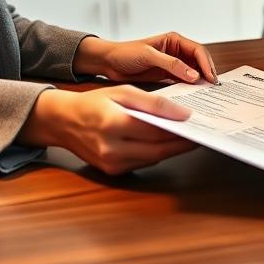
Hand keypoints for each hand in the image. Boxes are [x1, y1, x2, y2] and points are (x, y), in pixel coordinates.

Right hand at [19, 86, 196, 174]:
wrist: (63, 122)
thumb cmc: (92, 103)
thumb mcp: (122, 92)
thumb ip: (153, 103)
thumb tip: (181, 113)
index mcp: (114, 124)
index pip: (157, 130)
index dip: (181, 128)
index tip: (198, 122)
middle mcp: (112, 149)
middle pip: (159, 150)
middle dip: (182, 143)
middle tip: (200, 133)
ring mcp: (112, 164)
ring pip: (153, 158)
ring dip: (172, 149)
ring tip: (188, 136)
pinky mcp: (113, 171)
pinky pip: (143, 162)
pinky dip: (157, 153)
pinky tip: (166, 143)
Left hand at [74, 32, 217, 84]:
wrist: (108, 62)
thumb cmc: (125, 53)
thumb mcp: (149, 56)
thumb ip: (172, 64)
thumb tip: (193, 75)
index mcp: (174, 40)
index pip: (197, 50)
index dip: (206, 63)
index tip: (210, 77)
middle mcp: (176, 51)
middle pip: (199, 61)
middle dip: (207, 72)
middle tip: (213, 86)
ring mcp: (172, 64)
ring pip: (193, 71)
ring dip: (200, 80)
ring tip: (207, 91)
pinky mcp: (167, 75)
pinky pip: (183, 81)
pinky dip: (190, 87)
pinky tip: (193, 94)